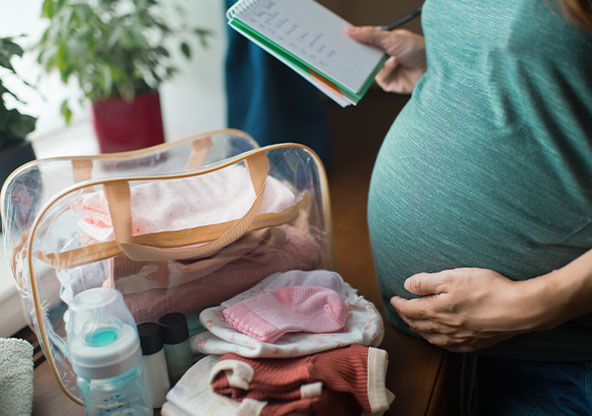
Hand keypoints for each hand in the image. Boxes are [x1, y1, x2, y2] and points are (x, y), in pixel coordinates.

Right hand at [345, 26, 425, 93]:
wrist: (434, 67)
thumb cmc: (417, 48)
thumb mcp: (391, 38)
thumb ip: (369, 35)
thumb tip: (349, 29)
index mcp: (382, 41)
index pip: (362, 40)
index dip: (352, 40)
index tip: (340, 39)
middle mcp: (382, 55)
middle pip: (363, 57)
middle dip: (358, 56)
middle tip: (349, 54)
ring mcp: (385, 69)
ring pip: (368, 70)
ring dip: (376, 64)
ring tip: (387, 58)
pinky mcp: (389, 83)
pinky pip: (379, 79)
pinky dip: (386, 71)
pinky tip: (394, 64)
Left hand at [390, 268, 545, 352]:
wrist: (519, 309)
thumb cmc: (486, 289)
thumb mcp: (452, 277)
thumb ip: (427, 282)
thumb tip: (407, 285)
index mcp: (436, 311)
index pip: (409, 310)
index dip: (399, 304)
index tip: (393, 299)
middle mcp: (444, 328)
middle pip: (418, 325)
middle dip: (407, 317)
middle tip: (402, 310)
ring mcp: (460, 338)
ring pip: (432, 338)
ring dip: (420, 330)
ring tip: (416, 324)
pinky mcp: (475, 343)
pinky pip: (449, 346)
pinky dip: (438, 341)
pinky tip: (440, 338)